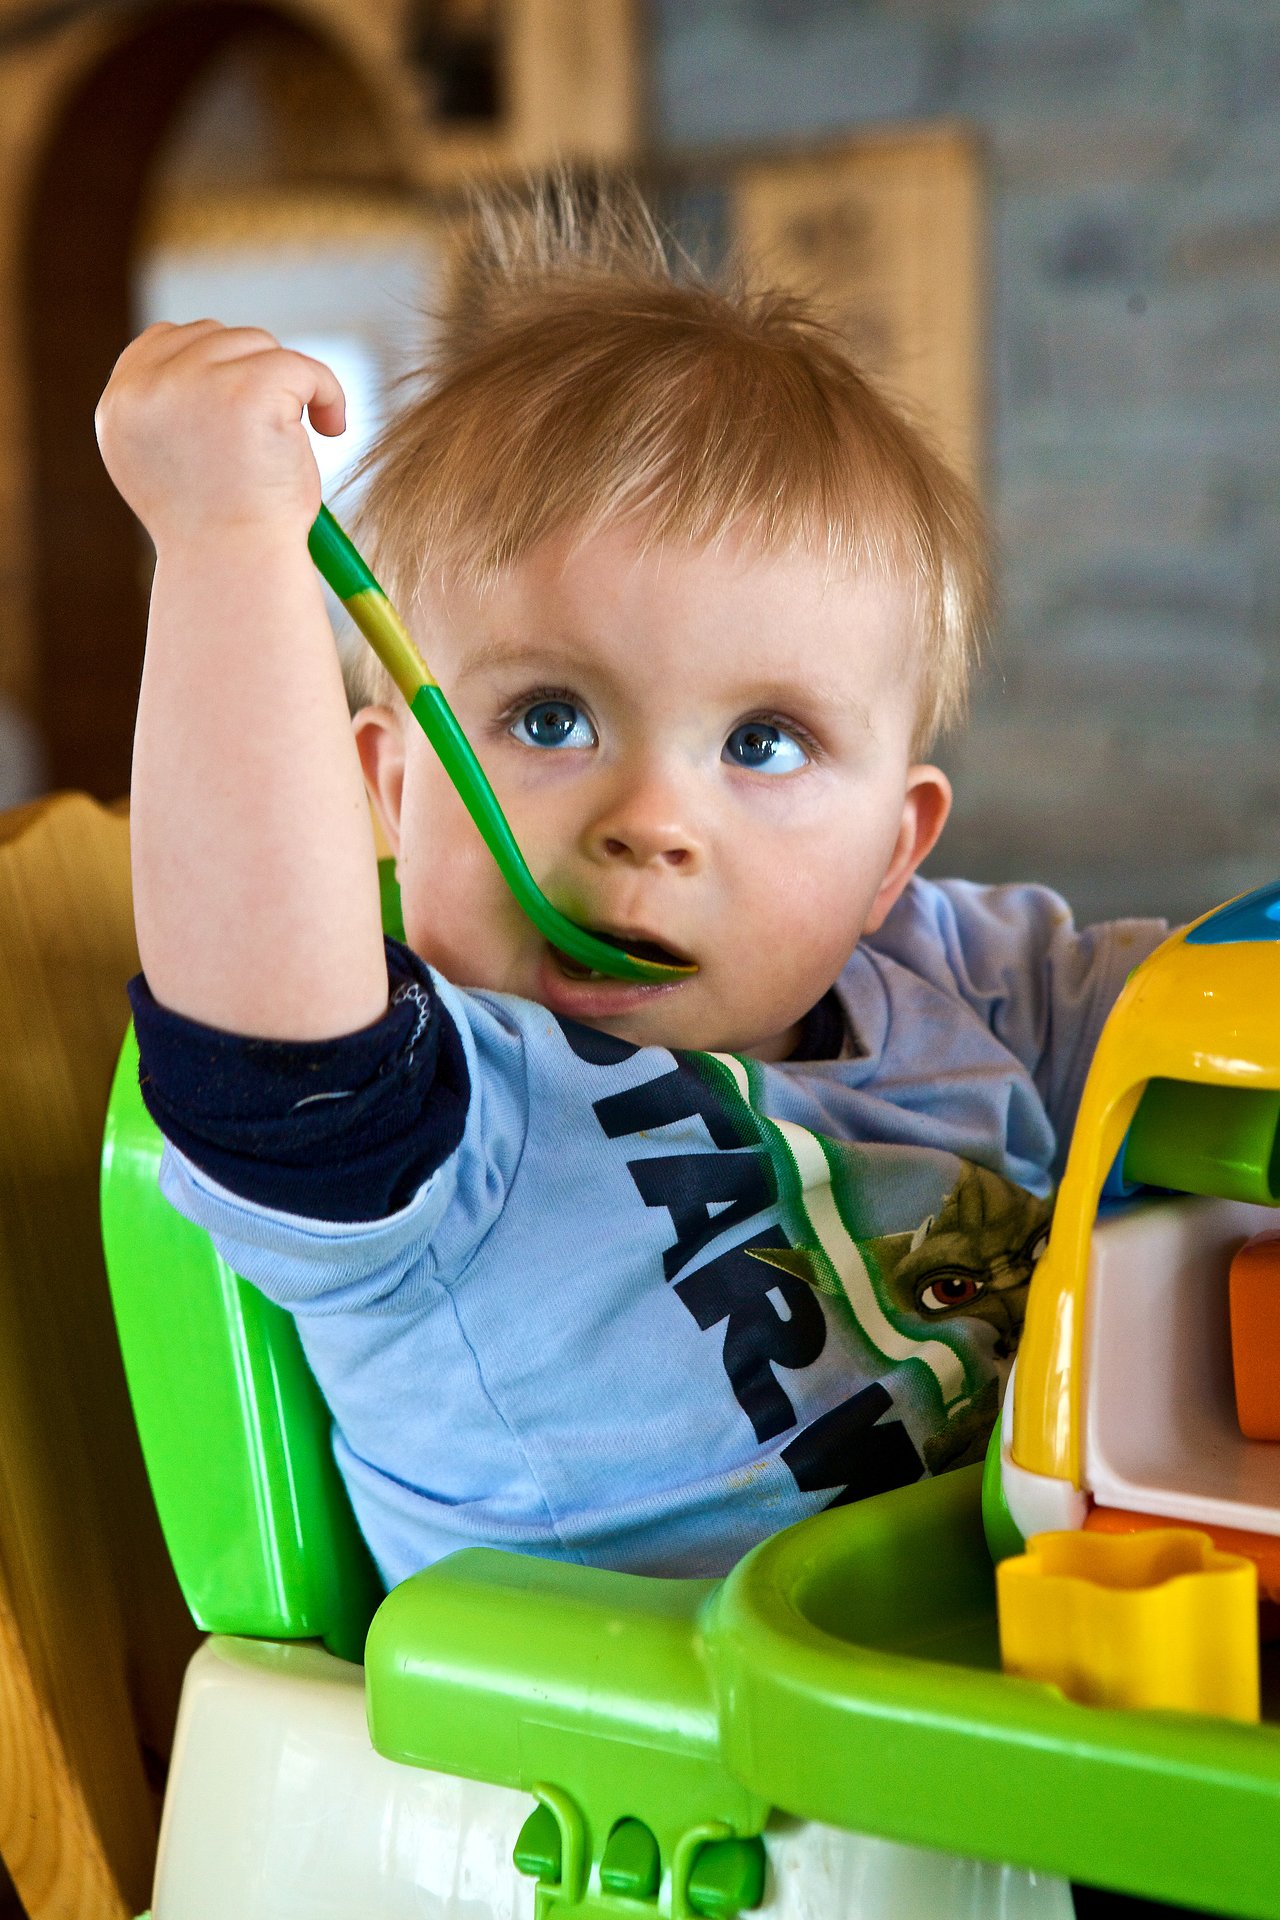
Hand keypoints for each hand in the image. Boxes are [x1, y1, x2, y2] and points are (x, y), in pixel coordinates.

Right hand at [95, 319, 345, 551]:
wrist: (238, 571)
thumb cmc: (221, 537)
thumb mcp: (173, 467)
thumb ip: (175, 414)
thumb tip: (209, 373)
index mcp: (120, 408)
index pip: (165, 342)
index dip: (214, 365)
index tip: (243, 411)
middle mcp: (145, 389)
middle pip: (214, 337)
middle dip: (252, 375)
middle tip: (273, 435)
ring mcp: (192, 383)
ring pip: (258, 346)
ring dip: (288, 387)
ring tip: (295, 443)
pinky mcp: (245, 388)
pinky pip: (301, 365)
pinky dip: (327, 392)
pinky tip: (332, 428)